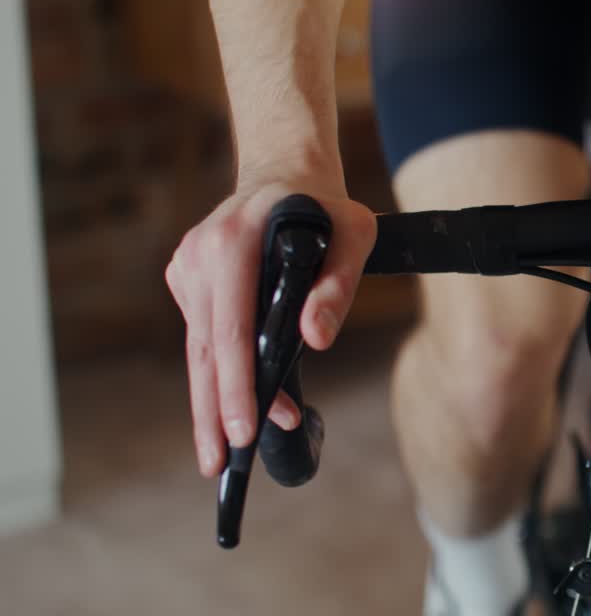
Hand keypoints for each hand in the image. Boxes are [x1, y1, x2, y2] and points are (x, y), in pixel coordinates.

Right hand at [165, 166, 376, 477]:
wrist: (286, 172)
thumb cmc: (327, 207)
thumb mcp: (354, 234)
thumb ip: (337, 285)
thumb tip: (316, 342)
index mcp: (232, 243)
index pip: (231, 331)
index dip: (236, 386)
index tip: (245, 430)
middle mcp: (199, 257)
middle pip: (205, 350)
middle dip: (213, 412)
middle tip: (220, 466)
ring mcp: (188, 268)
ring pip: (199, 349)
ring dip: (212, 401)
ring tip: (220, 453)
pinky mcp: (188, 279)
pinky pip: (204, 335)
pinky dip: (217, 372)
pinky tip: (230, 406)